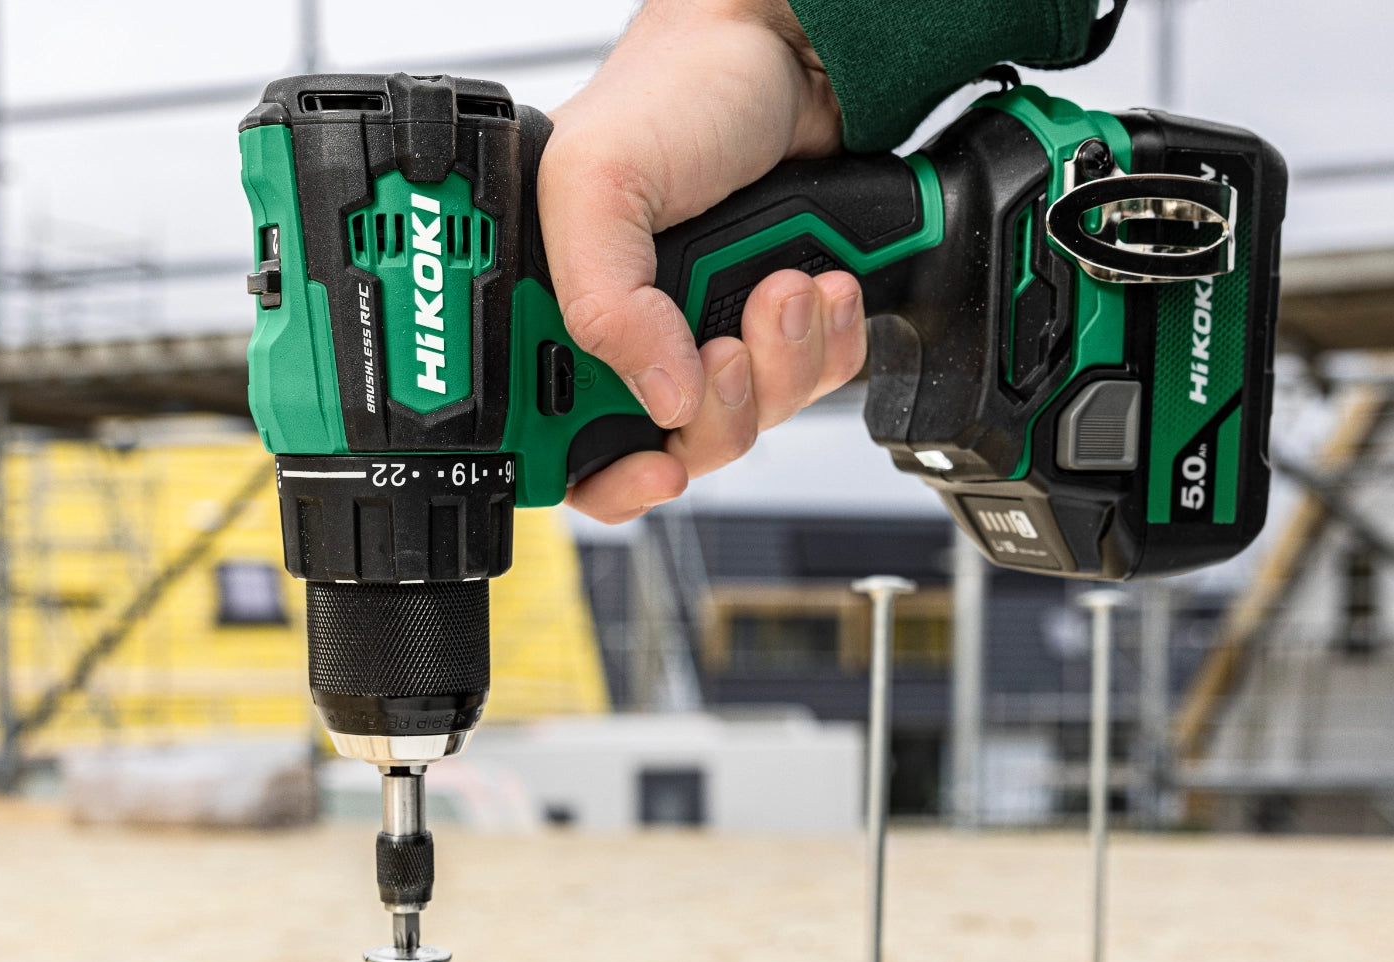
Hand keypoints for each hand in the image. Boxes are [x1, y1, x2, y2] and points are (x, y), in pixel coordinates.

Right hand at [538, 0, 866, 522]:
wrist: (789, 53)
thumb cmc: (676, 92)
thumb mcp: (596, 181)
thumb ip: (600, 302)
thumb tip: (656, 398)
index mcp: (565, 316)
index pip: (570, 446)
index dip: (612, 477)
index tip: (656, 469)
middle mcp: (635, 337)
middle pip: (676, 447)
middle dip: (720, 409)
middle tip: (727, 345)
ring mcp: (708, 335)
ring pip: (753, 421)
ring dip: (782, 365)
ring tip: (783, 285)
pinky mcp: (779, 328)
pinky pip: (814, 385)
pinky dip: (828, 347)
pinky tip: (820, 285)